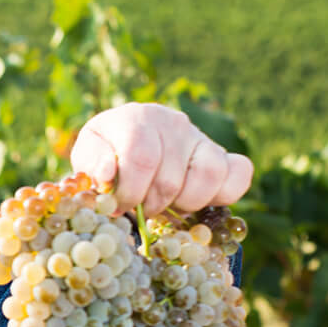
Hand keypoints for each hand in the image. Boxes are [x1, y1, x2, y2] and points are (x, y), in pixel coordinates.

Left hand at [71, 103, 252, 217]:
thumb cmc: (106, 154)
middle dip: (151, 205)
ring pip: (208, 176)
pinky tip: (195, 200)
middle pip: (171, 177)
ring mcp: (200, 136)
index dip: (130, 192)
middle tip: (139, 208)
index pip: (141, 159)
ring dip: (184, 203)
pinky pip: (239, 174)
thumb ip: (92, 164)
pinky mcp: (222, 153)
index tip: (118, 206)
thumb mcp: (88, 157)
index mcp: (135, 118)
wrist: (126, 143)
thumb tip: (106, 174)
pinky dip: (222, 195)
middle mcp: (173, 122)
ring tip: (165, 204)